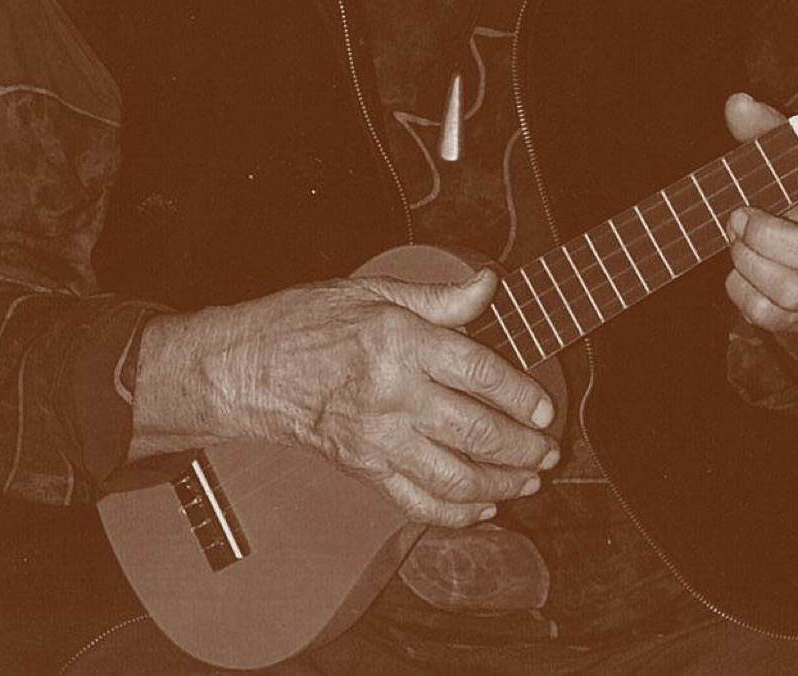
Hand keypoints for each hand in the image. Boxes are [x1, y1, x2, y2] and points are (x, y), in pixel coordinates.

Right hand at [194, 268, 558, 527]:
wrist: (248, 369)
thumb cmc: (307, 322)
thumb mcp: (375, 291)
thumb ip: (440, 297)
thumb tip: (489, 285)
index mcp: (400, 342)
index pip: (477, 372)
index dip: (520, 394)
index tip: (545, 408)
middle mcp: (392, 394)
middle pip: (475, 431)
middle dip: (523, 447)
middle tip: (549, 450)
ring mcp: (377, 438)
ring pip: (454, 475)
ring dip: (501, 484)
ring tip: (529, 480)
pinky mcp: (363, 469)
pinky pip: (418, 502)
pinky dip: (456, 512)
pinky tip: (482, 506)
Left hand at [722, 93, 797, 334]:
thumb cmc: (794, 191)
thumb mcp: (784, 156)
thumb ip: (764, 130)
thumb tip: (739, 105)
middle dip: (769, 236)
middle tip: (740, 215)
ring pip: (797, 292)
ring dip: (752, 264)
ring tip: (735, 240)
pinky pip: (774, 318)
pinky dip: (743, 293)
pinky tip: (738, 270)